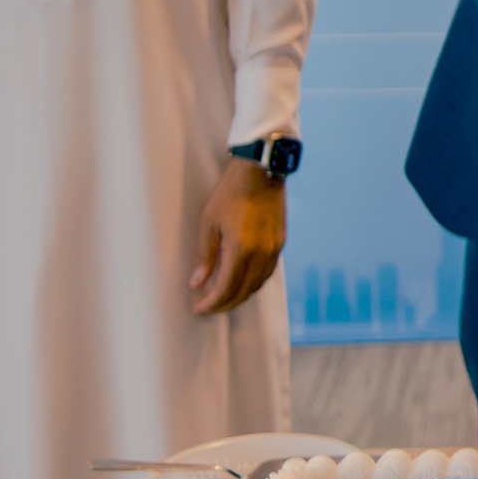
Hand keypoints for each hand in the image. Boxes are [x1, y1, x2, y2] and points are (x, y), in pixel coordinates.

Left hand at [192, 156, 287, 315]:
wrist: (261, 169)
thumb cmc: (230, 191)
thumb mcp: (209, 222)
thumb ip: (204, 255)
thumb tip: (197, 283)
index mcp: (241, 249)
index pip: (226, 288)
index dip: (212, 303)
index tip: (199, 309)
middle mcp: (262, 253)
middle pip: (244, 291)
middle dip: (225, 304)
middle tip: (209, 308)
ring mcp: (274, 248)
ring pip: (258, 284)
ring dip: (241, 295)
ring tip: (224, 298)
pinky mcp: (280, 241)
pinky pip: (268, 272)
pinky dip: (254, 282)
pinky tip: (243, 280)